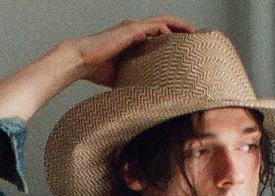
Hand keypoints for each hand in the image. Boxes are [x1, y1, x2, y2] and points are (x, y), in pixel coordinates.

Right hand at [72, 15, 194, 86]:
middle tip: (194, 34)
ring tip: (191, 31)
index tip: (182, 42)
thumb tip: (140, 94)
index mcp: (132, 37)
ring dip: (178, 25)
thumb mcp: (119, 74)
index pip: (156, 31)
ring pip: (162, 21)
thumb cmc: (95, 68)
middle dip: (179, 27)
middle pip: (163, 23)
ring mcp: (133, 28)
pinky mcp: (130, 30)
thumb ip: (130, 76)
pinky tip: (174, 36)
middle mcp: (134, 29)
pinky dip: (166, 29)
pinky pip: (153, 26)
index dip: (171, 34)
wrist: (81, 60)